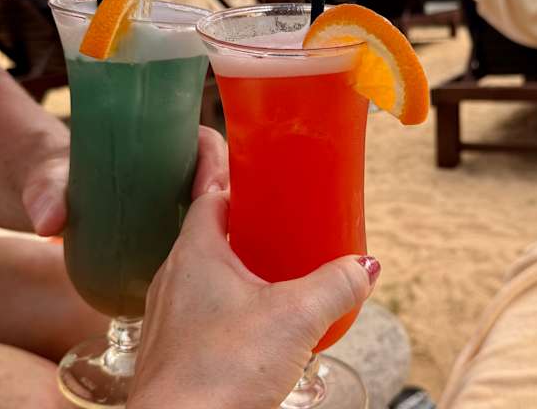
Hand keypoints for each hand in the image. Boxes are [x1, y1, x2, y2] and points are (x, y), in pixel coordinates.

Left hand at [23, 126, 227, 236]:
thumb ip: (47, 194)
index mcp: (161, 141)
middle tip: (219, 231)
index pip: (206, 143)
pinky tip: (213, 271)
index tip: (207, 192)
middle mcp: (177, 167)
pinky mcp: (173, 228)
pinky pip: (206, 234)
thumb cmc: (55, 177)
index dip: (215, 163)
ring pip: (220, 207)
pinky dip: (216, 247)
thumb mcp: (51, 179)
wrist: (50, 198)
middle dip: (229, 200)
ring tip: (220, 255)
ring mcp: (178, 199)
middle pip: (221, 177)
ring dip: (228, 226)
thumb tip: (50, 223)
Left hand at [128, 191, 378, 408]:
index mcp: (195, 253)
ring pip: (204, 273)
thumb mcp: (296, 318)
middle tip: (272, 217)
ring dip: (235, 264)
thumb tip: (365, 267)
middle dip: (239, 222)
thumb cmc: (221, 372)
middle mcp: (176, 278)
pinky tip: (255, 320)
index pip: (207, 195)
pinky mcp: (176, 350)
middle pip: (208, 232)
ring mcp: (171, 316)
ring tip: (270, 267)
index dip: (226, 176)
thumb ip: (336, 285)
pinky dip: (228, 302)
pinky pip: (202, 308)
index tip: (244, 164)